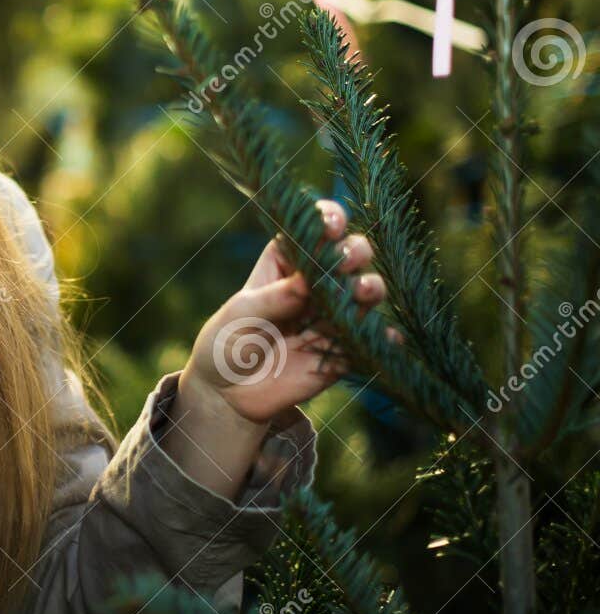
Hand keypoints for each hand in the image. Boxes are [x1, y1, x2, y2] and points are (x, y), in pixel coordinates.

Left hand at [180, 198, 395, 426]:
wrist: (229, 394)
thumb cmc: (226, 342)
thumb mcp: (240, 316)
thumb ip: (273, 299)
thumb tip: (306, 281)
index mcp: (284, 262)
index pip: (312, 231)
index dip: (327, 219)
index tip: (332, 225)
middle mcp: (315, 283)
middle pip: (347, 254)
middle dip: (354, 251)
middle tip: (344, 262)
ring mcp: (332, 314)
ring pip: (365, 291)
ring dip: (371, 287)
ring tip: (362, 293)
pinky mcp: (344, 348)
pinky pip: (372, 340)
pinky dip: (385, 337)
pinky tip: (387, 338)